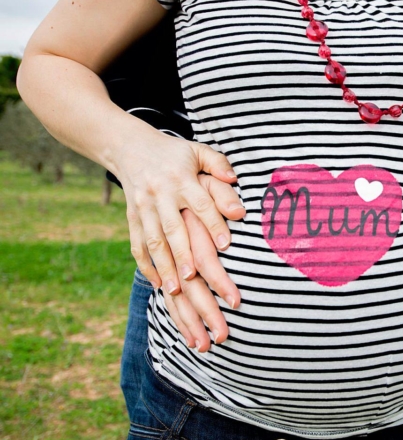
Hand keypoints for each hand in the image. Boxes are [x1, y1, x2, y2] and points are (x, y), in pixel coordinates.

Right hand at [118, 131, 244, 347]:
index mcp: (180, 179)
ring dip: (164, 266)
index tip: (226, 245)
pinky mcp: (132, 220)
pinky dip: (146, 266)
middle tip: (195, 278)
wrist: (131, 149)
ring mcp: (143, 209)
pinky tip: (158, 285)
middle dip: (183, 254)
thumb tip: (234, 178)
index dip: (213, 222)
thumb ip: (217, 164)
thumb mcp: (198, 151)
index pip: (199, 203)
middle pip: (173, 229)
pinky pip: (137, 245)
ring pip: (153, 242)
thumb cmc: (177, 154)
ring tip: (176, 290)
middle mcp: (160, 196)